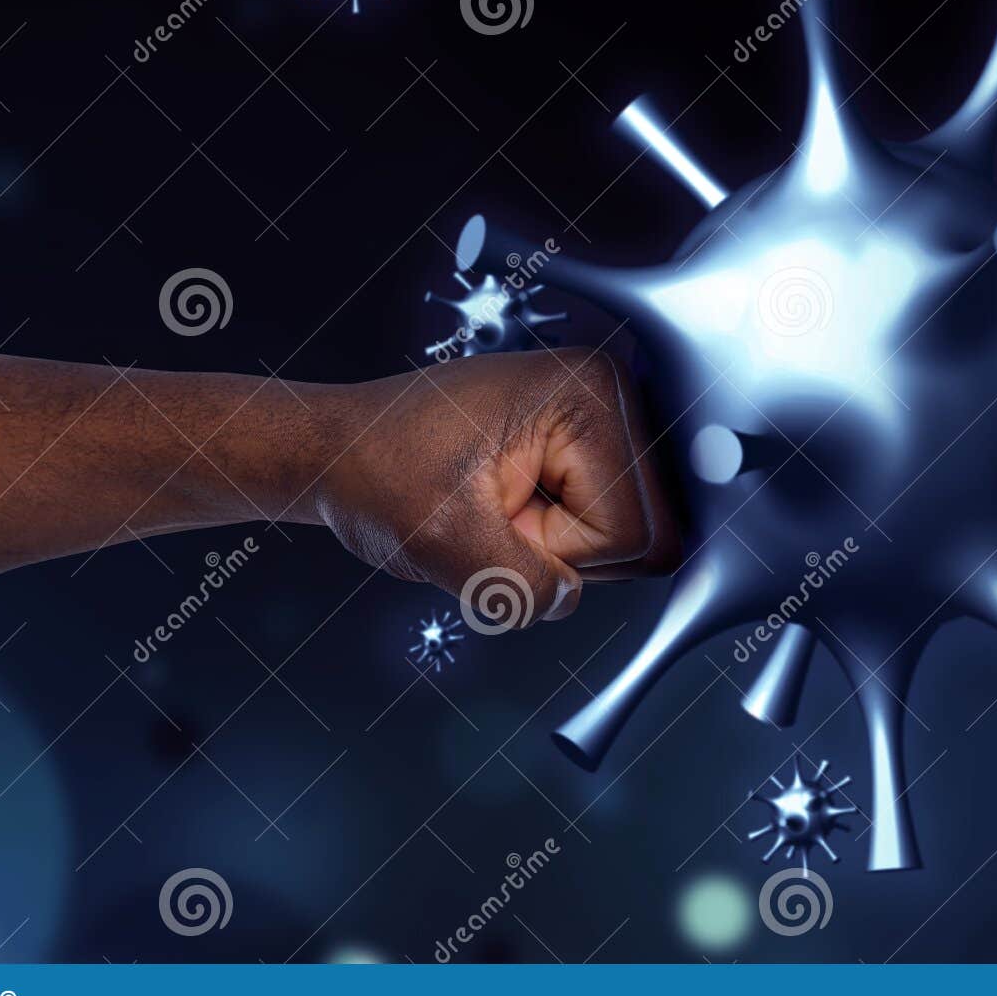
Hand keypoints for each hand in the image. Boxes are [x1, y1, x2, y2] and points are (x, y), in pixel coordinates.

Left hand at [313, 349, 680, 623]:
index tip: (493, 514)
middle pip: (651, 536)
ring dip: (561, 547)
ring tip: (500, 507)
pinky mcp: (594, 446)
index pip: (635, 532)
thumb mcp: (438, 538)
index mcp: (593, 395)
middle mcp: (615, 396)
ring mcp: (608, 420)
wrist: (344, 450)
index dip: (559, 551)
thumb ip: (515, 585)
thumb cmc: (377, 470)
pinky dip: (559, 538)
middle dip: (568, 549)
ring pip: (634, 541)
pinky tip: (514, 505)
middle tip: (497, 513)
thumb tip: (566, 600)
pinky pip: (611, 531)